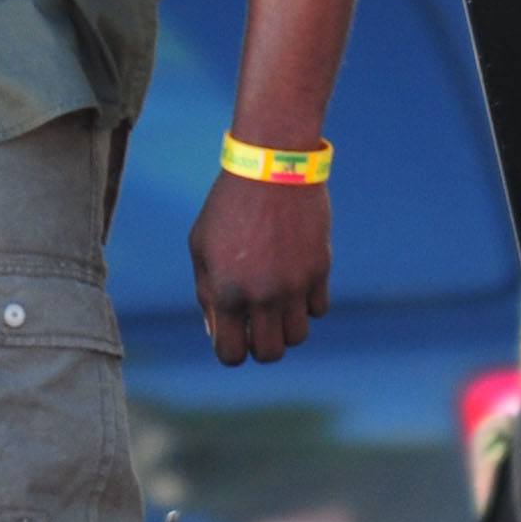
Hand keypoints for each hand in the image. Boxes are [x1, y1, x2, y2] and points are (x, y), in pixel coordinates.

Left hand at [191, 175, 329, 366]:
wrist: (272, 167)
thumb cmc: (228, 206)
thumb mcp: (201, 246)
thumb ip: (206, 291)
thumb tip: (216, 329)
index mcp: (226, 292)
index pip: (232, 354)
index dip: (232, 352)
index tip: (235, 338)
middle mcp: (262, 295)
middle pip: (270, 353)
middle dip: (261, 346)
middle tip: (257, 326)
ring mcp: (294, 285)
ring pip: (298, 337)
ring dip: (286, 328)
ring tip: (277, 304)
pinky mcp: (320, 269)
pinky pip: (319, 309)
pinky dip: (308, 304)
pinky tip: (295, 283)